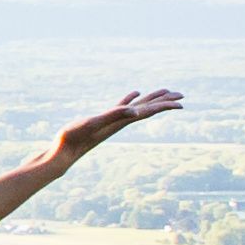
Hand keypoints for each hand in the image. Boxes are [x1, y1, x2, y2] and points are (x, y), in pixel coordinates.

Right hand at [50, 89, 185, 168]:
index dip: (164, 106)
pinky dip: (129, 99)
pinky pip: (121, 107)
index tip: (181, 103)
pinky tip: (133, 95)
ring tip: (163, 92)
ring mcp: (112, 121)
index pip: (148, 111)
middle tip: (181, 95)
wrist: (63, 152)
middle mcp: (120, 122)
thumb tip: (135, 111)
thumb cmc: (75, 138)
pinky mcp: (102, 119)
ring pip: (137, 107)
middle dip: (163, 102)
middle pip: (147, 109)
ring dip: (150, 100)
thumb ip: (113, 115)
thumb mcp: (94, 123)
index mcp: (121, 121)